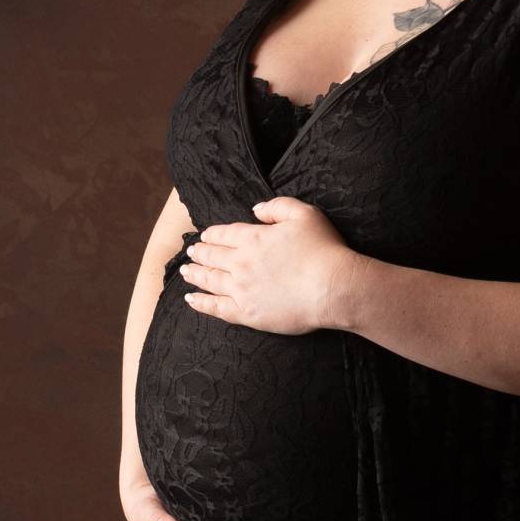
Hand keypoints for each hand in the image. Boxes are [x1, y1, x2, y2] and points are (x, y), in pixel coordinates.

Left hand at [181, 197, 357, 334]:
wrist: (333, 287)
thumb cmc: (324, 250)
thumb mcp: (304, 214)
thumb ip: (277, 206)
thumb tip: (255, 210)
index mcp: (253, 238)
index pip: (224, 234)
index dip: (212, 234)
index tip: (205, 235)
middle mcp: (241, 263)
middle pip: (213, 256)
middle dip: (200, 252)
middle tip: (191, 253)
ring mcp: (241, 289)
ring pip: (209, 280)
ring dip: (195, 274)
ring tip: (186, 271)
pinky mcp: (247, 313)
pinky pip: (216, 308)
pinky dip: (201, 303)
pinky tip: (191, 299)